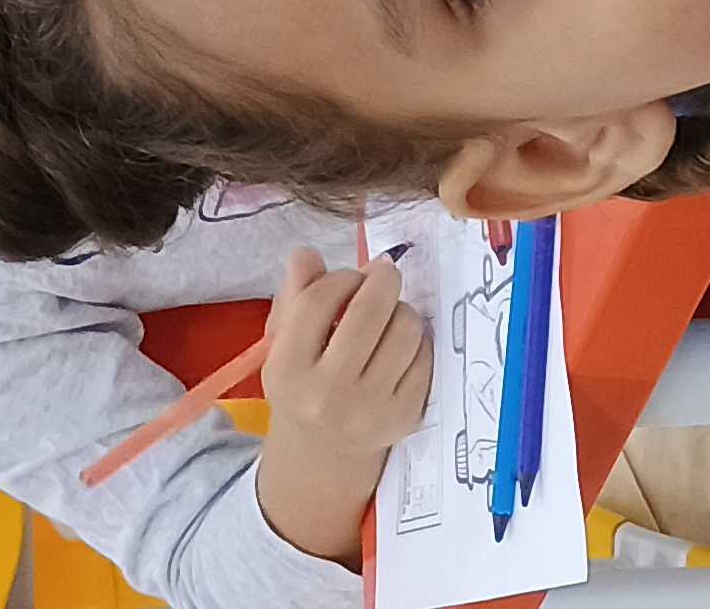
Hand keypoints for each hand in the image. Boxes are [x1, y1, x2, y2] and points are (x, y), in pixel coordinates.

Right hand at [261, 247, 431, 458]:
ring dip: (402, 310)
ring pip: (405, 329)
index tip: (348, 277)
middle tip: (383, 275)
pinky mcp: (405, 416)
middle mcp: (327, 393)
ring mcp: (370, 408)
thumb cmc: (303, 386)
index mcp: (287, 371)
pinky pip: (425, 356)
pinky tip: (400, 347)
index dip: (340, 277)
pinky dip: (417, 341)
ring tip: (389, 316)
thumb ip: (294, 298)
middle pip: (370, 311)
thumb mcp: (284, 348)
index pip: (318, 301)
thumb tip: (306, 254)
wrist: (323, 455)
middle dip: (383, 279)